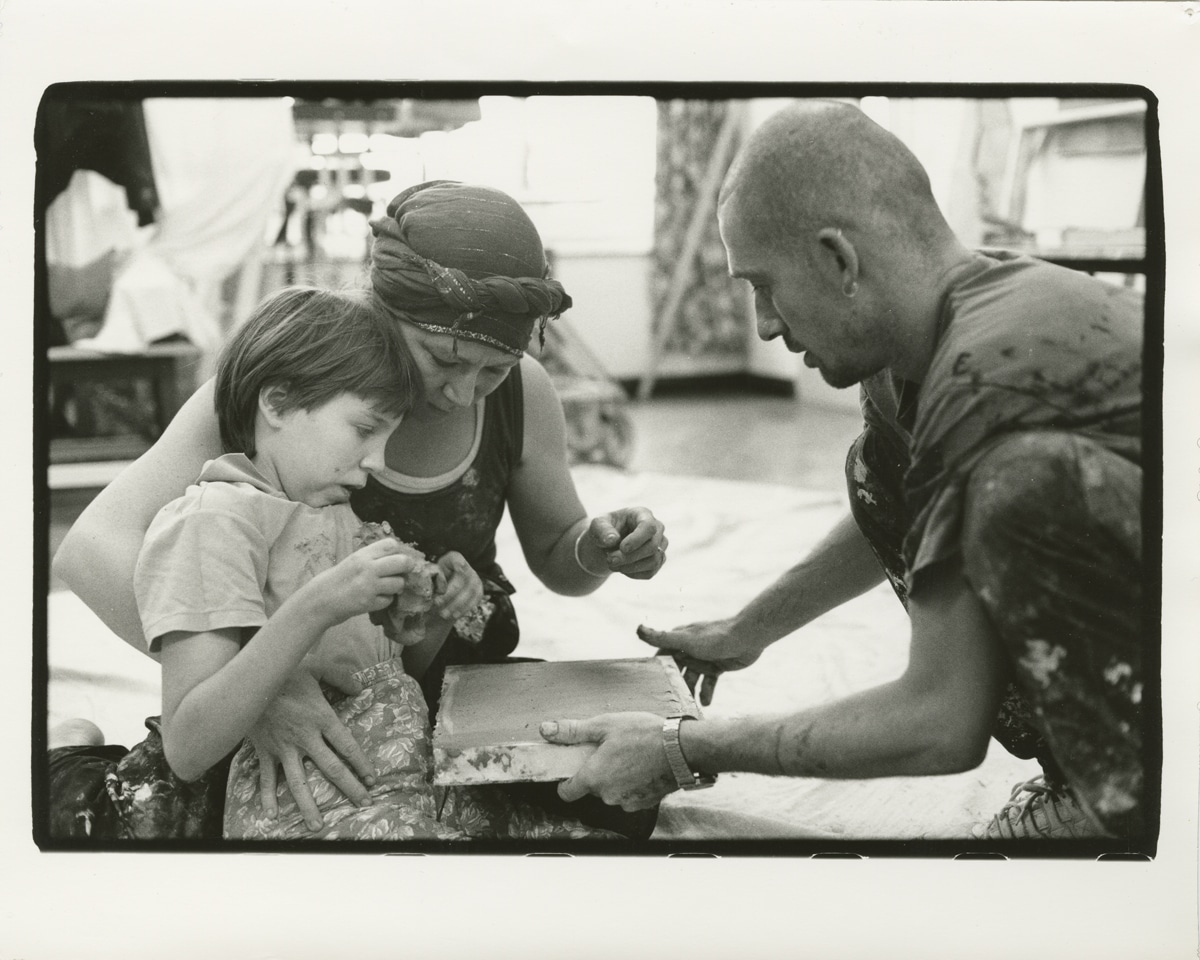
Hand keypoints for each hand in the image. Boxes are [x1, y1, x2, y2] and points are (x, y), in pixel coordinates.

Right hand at [245, 667, 375, 831]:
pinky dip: (268, 797)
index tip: (373, 780)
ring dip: (308, 805)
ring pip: (298, 782)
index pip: (347, 746)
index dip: (362, 764)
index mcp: (321, 718)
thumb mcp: (316, 668)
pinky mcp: (264, 751)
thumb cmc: (285, 673)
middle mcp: (305, 738)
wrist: (248, 681)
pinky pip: (266, 778)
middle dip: (349, 787)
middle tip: (363, 803)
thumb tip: (360, 689)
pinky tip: (271, 815)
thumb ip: (340, 677)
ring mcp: (283, 748)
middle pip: (331, 768)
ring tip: (317, 826)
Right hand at [306, 538, 420, 628]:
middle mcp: (367, 568)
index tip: (396, 558)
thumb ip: (373, 557)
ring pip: (399, 583)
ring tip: (387, 587)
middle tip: (404, 572)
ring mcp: (369, 586)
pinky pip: (389, 600)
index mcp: (362, 555)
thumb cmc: (337, 579)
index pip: (391, 545)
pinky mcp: (368, 603)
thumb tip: (399, 556)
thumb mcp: (353, 561)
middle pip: (402, 562)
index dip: (398, 551)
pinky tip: (376, 598)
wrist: (320, 600)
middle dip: (407, 567)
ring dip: (397, 586)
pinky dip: (385, 600)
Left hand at [433, 551, 483, 621]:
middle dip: (449, 594)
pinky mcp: (478, 592)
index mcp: (453, 560)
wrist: (445, 594)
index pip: (457, 559)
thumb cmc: (435, 583)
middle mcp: (467, 568)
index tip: (458, 567)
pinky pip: (474, 601)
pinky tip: (454, 615)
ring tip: (443, 614)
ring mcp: (475, 580)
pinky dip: (464, 609)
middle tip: (436, 603)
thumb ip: (432, 580)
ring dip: (456, 604)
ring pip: (469, 592)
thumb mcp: (430, 578)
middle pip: (461, 580)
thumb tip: (436, 588)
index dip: (458, 563)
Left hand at [539, 712, 676, 810]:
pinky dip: (633, 784)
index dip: (566, 781)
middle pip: (593, 788)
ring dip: (616, 778)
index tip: (572, 769)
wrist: (681, 749)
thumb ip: (573, 731)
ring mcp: (627, 802)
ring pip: (612, 791)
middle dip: (598, 771)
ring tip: (630, 756)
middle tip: (610, 751)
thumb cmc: (645, 735)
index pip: (567, 792)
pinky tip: (642, 766)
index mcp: (594, 778)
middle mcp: (608, 796)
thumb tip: (547, 730)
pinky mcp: (645, 803)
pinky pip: (630, 796)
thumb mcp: (604, 725)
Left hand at [582, 507, 667, 579]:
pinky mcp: (658, 560)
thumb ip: (602, 530)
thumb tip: (612, 539)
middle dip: (630, 557)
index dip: (637, 539)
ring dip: (631, 567)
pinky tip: (621, 568)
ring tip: (612, 564)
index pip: (649, 526)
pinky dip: (633, 574)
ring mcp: (660, 545)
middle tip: (610, 560)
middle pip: (652, 546)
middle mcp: (657, 528)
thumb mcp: (597, 525)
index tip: (622, 548)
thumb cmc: (603, 530)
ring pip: (654, 561)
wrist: (606, 544)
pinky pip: (650, 572)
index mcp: (642, 514)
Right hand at [637, 618, 763, 705]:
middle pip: (677, 670)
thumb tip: (637, 629)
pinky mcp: (717, 666)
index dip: (656, 669)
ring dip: (690, 692)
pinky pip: (708, 682)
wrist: (748, 637)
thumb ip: (661, 637)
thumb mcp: (685, 640)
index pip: (662, 655)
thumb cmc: (715, 636)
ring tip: (687, 707)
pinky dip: (706, 692)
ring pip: (692, 678)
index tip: (648, 685)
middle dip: (673, 685)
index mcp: (679, 640)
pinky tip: (705, 703)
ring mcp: (704, 658)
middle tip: (668, 703)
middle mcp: (690, 648)